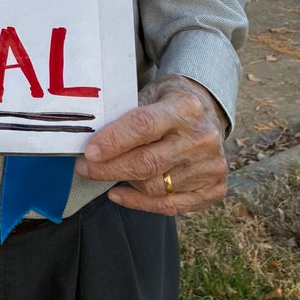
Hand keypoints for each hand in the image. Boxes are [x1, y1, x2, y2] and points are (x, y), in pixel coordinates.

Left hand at [74, 74, 227, 214]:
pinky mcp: (215, 188)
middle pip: (147, 162)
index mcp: (185, 107)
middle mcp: (202, 138)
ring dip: (124, 182)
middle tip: (85, 167)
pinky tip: (119, 193)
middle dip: (109, 168)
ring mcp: (211, 166)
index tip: (89, 152)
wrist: (208, 112)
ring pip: (155, 187)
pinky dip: (140, 203)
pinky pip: (170, 206)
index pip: (143, 126)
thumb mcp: (151, 93)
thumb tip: (92, 138)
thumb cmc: (170, 102)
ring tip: (105, 173)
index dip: (113, 141)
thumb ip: (127, 113)